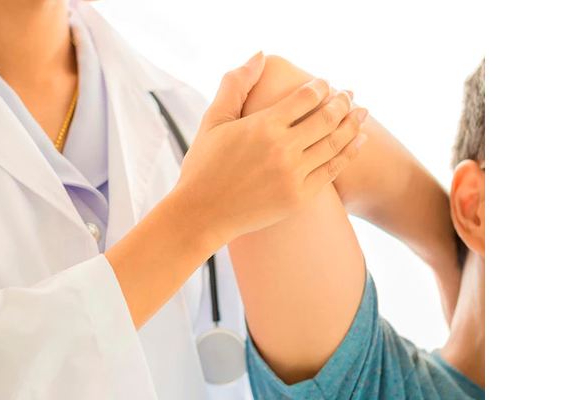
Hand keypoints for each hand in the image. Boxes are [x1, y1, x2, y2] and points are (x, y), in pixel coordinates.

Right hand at [167, 53, 369, 239]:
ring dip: (352, 124)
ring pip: (335, 143)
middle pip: (327, 118)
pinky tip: (359, 141)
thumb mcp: (214, 119)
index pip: (306, 97)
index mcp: (263, 125)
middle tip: (350, 94)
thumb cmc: (204, 165)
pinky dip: (349, 152)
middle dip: (342, 102)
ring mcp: (293, 175)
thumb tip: (260, 54)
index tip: (326, 84)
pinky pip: (332, 170)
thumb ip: (236, 83)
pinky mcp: (300, 197)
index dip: (321, 87)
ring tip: (361, 112)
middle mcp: (282, 149)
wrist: (202, 213)